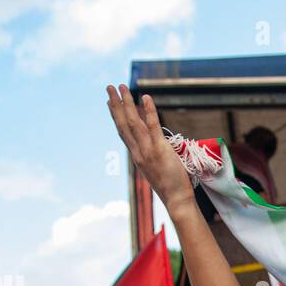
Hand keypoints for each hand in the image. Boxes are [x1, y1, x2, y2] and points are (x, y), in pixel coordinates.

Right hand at [106, 85, 197, 212]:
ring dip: (126, 102)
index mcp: (137, 156)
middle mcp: (138, 152)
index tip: (110, 102)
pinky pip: (152, 126)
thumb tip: (155, 147)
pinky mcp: (160, 149)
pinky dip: (148, 110)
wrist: (176, 199)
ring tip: (121, 86)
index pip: (123, 132)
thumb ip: (151, 157)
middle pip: (123, 123)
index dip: (115, 116)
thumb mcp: (156, 170)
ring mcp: (147, 150)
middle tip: (110, 86)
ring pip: (133, 122)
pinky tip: (145, 97)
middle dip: (116, 104)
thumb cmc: (171, 187)